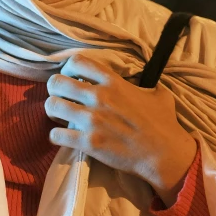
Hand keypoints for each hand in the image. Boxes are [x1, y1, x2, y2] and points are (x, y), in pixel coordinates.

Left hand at [44, 53, 197, 199]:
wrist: (164, 154)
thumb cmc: (163, 123)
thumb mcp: (157, 94)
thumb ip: (143, 84)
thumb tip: (141, 82)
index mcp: (113, 82)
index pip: (78, 61)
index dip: (68, 67)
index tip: (72, 76)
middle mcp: (98, 97)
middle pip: (57, 82)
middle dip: (55, 89)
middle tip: (62, 97)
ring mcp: (91, 120)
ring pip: (52, 106)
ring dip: (53, 111)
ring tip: (60, 116)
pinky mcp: (88, 142)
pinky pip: (56, 135)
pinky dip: (55, 136)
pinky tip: (63, 137)